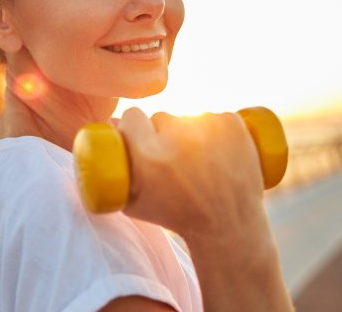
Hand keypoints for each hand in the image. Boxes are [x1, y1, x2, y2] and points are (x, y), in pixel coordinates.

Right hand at [116, 107, 267, 242]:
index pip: (131, 116)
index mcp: (149, 156)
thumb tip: (107, 130)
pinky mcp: (233, 124)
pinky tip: (220, 150)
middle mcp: (178, 137)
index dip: (135, 126)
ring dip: (191, 131)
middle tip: (173, 156)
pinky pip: (217, 115)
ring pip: (190, 116)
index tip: (141, 136)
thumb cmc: (176, 217)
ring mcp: (208, 128)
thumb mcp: (133, 203)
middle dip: (163, 132)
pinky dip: (217, 129)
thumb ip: (111, 172)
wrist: (228, 226)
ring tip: (200, 160)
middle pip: (161, 117)